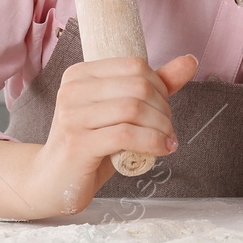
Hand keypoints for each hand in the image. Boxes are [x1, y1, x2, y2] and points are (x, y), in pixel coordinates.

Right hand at [27, 53, 197, 216]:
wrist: (53, 180)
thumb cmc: (90, 144)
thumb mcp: (120, 112)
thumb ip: (153, 86)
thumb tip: (189, 61)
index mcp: (80, 73)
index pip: (134, 66)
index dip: (160, 86)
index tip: (163, 109)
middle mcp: (72, 89)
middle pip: (138, 87)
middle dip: (163, 109)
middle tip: (168, 130)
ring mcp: (72, 115)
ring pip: (134, 110)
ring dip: (161, 128)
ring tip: (166, 141)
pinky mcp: (77, 143)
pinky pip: (126, 135)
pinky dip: (152, 142)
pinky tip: (161, 150)